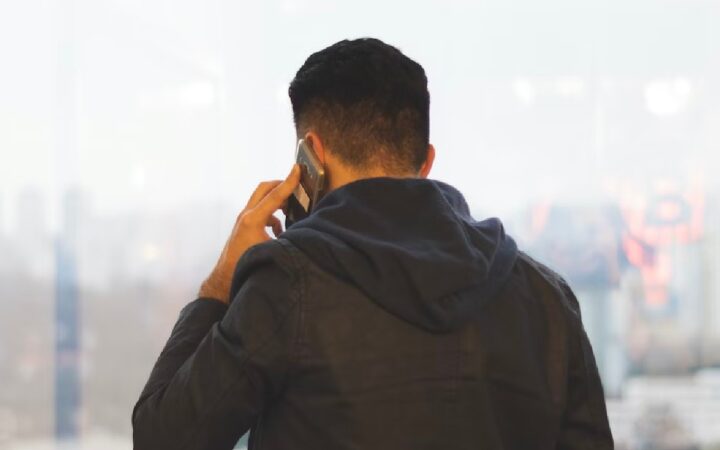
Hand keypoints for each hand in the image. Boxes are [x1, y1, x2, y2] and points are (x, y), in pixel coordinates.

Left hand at [198, 164, 300, 302]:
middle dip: (281, 185)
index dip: (289, 181)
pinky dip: (272, 217)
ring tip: (292, 210)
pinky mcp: (244, 228)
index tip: (298, 169)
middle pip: (264, 189)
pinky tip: (280, 232)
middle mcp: (246, 216)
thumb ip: (287, 237)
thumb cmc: (245, 266)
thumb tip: (305, 231)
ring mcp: (243, 221)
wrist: (225, 280)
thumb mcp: (272, 251)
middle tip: (296, 185)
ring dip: (277, 203)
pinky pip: (261, 214)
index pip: (275, 195)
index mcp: (253, 219)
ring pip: (262, 202)